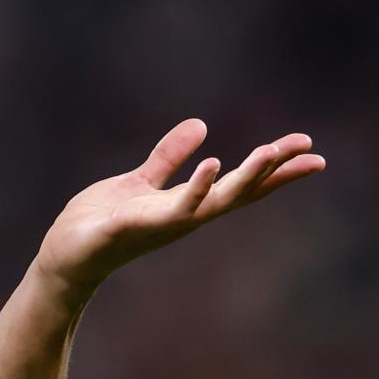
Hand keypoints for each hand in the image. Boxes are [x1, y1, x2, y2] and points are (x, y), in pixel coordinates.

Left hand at [34, 119, 324, 302]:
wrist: (66, 253)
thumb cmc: (103, 221)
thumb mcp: (140, 181)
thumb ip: (169, 156)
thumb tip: (202, 125)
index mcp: (186, 202)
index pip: (240, 185)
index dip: (276, 170)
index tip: (311, 152)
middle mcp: (184, 214)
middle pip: (241, 191)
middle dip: (276, 171)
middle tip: (311, 151)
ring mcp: (165, 222)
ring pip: (216, 200)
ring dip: (245, 177)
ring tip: (271, 151)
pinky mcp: (138, 224)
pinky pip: (175, 206)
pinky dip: (196, 187)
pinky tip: (214, 163)